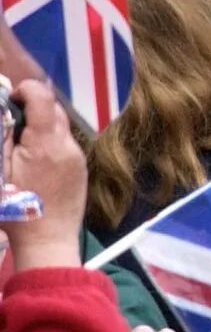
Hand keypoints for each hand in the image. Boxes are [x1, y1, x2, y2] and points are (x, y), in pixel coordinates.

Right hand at [1, 80, 85, 271]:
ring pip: (61, 127)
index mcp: (46, 144)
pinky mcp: (81, 169)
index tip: (10, 97)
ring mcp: (78, 158)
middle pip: (53, 110)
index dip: (24, 90)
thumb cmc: (16, 210)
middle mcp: (68, 146)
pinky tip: (34, 160)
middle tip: (10, 121)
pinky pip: (66, 144)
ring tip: (20, 144)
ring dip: (41, 126)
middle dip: (31, 108)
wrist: (48, 241)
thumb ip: (2, 138)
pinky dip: (50, 142)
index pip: (42, 97)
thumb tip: (5, 111)